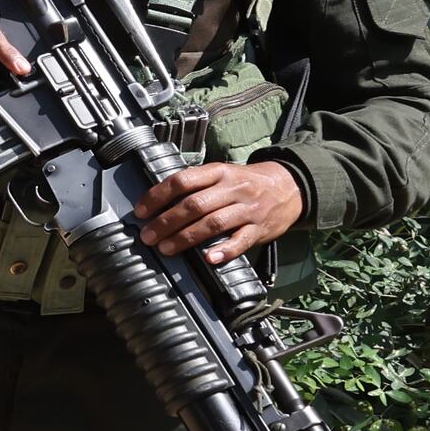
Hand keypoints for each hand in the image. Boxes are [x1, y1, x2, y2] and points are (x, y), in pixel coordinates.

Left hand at [135, 159, 304, 264]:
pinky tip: (209, 258)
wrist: (289, 187)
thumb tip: (157, 203)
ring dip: (186, 237)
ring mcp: (248, 209)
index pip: (183, 180)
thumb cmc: (246, 183)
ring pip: (214, 222)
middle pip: (195, 204)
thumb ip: (195, 185)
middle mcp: (233, 188)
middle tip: (148, 236)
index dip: (158, 196)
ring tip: (167, 248)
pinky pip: (241, 240)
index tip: (141, 211)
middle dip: (167, 222)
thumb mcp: (221, 174)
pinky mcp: (260, 229)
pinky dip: (224, 250)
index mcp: (219, 172)